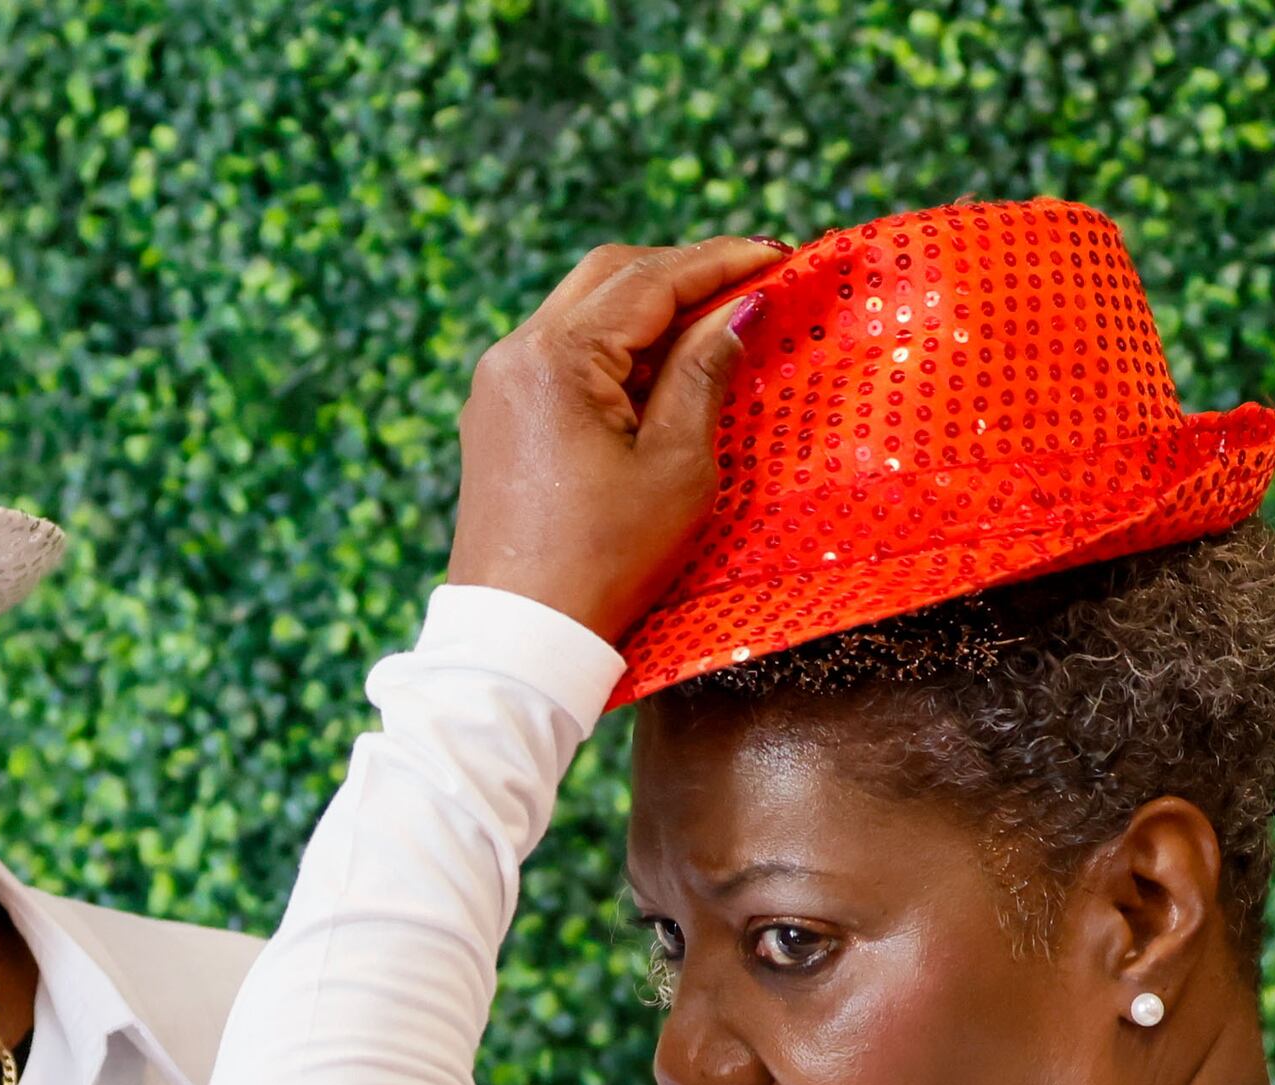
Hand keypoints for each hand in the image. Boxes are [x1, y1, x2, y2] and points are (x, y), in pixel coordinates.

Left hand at [447, 237, 783, 641]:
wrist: (519, 637)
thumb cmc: (604, 562)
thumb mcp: (676, 468)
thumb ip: (706, 374)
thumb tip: (739, 311)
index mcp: (557, 358)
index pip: (650, 280)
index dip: (721, 262)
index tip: (778, 255)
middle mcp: (515, 354)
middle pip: (609, 276)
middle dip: (682, 271)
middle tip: (749, 282)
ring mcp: (498, 383)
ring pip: (583, 309)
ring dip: (648, 308)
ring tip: (714, 324)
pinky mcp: (496, 415)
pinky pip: (561, 352)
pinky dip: (614, 346)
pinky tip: (660, 370)